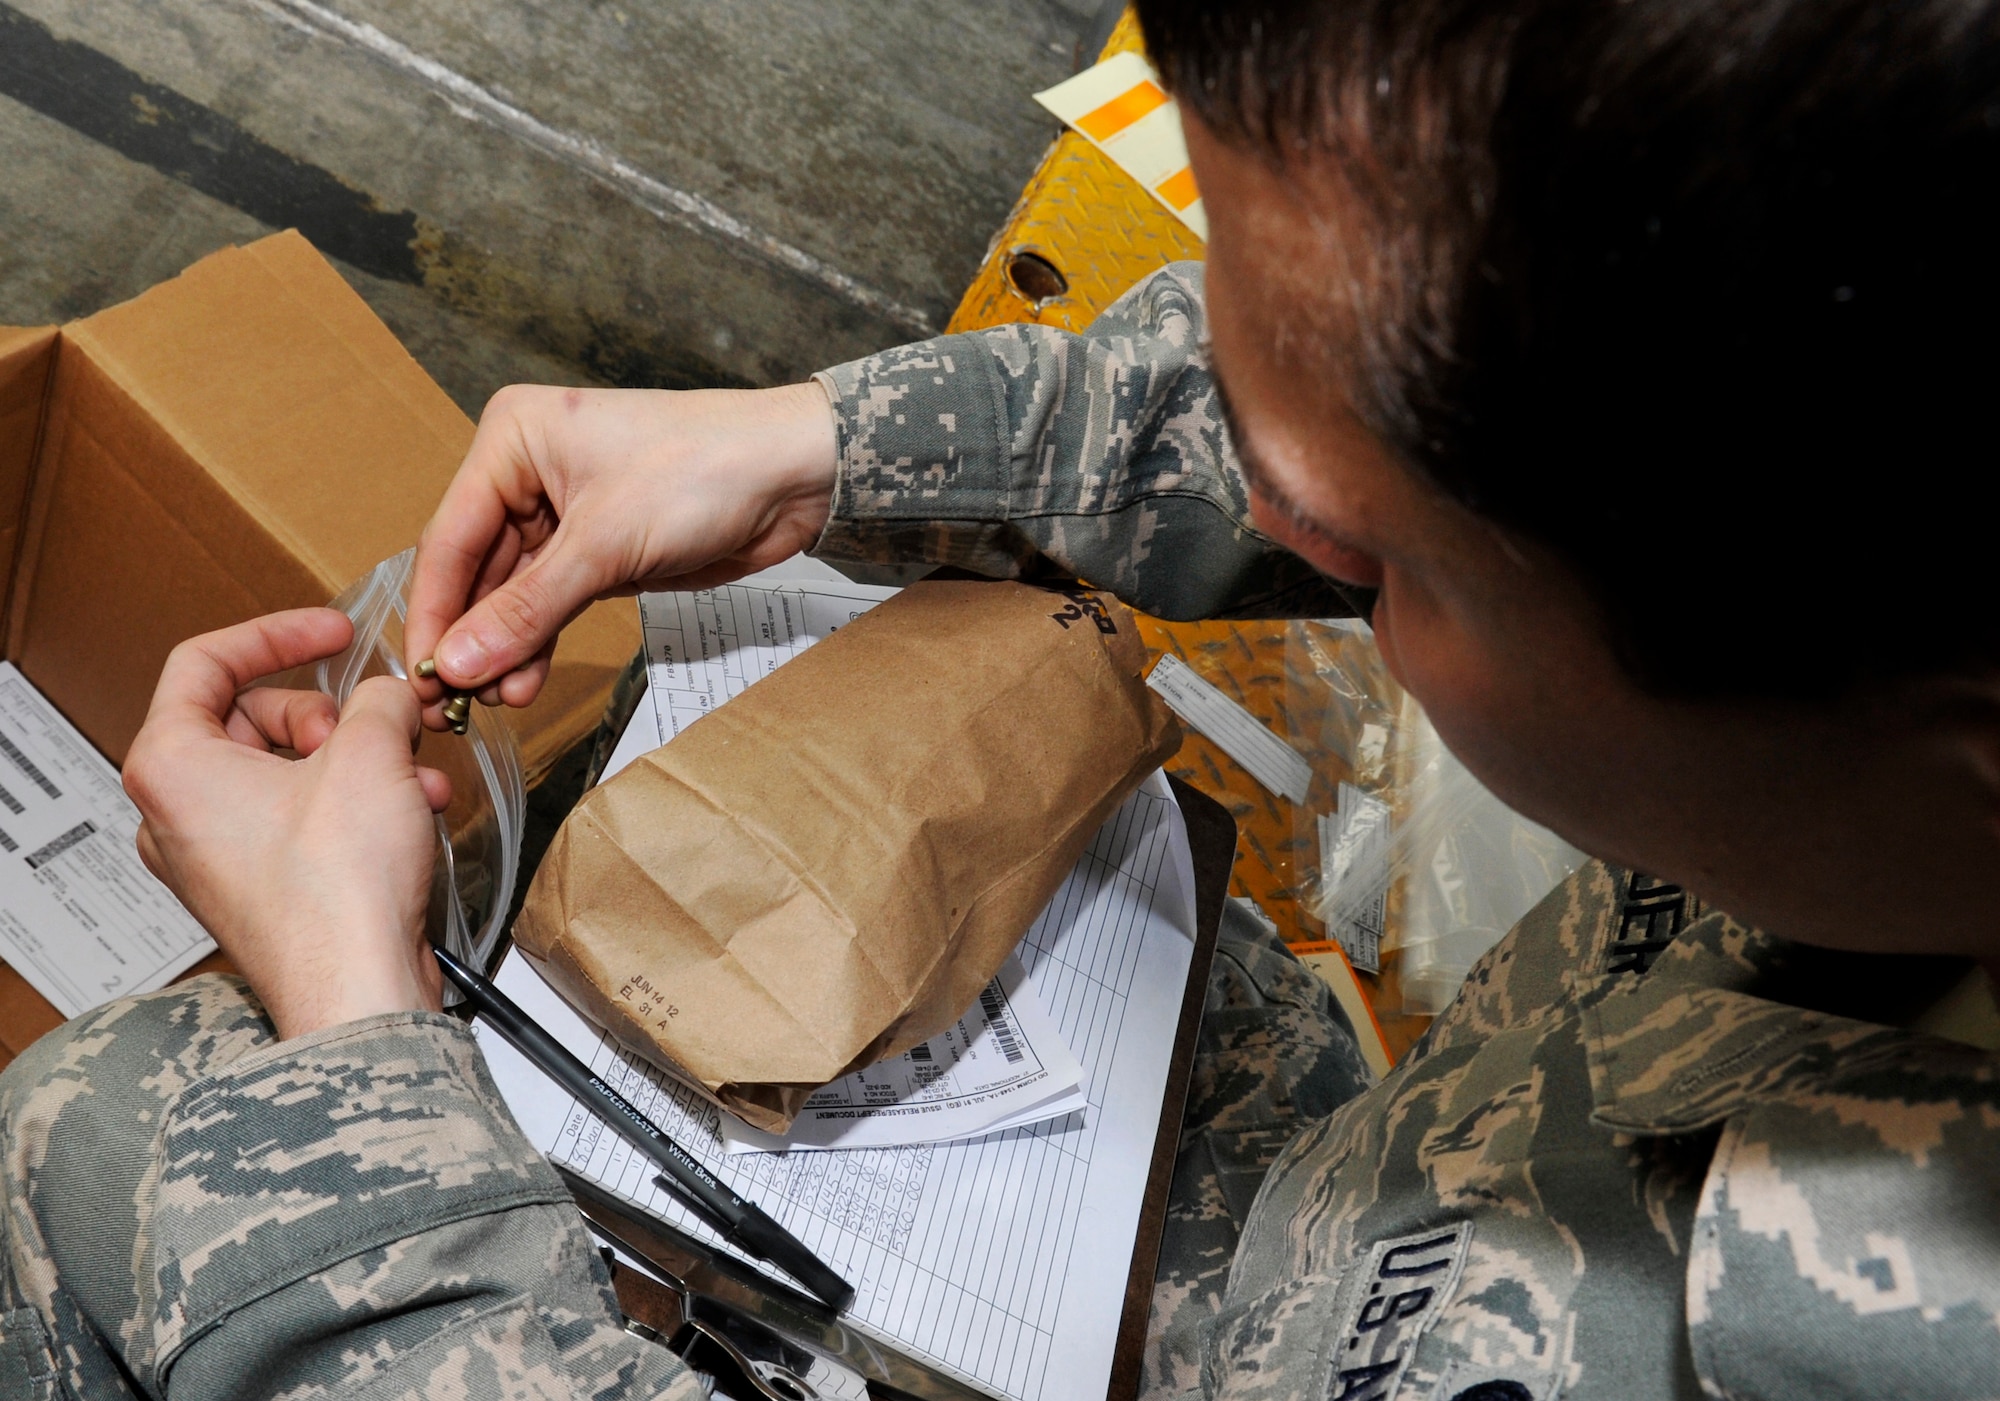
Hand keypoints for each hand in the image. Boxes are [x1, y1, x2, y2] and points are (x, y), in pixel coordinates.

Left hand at [123, 609, 452, 1038]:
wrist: (358, 989)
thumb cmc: (337, 891)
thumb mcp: (370, 753)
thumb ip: (379, 699)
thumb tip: (388, 695)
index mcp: (171, 765)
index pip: (204, 662)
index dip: (278, 633)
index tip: (333, 631)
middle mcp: (176, 812)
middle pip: (252, 718)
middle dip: (332, 716)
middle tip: (378, 730)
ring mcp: (213, 856)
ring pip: (286, 771)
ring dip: (359, 762)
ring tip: (414, 777)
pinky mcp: (256, 890)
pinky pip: (300, 819)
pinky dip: (353, 805)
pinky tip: (411, 814)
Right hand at [405, 382, 837, 720]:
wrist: (795, 476)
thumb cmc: (702, 472)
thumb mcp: (604, 545)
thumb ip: (527, 610)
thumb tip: (457, 664)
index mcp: (512, 438)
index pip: (450, 537)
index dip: (435, 612)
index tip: (422, 675)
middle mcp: (528, 470)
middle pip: (476, 569)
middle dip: (472, 637)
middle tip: (454, 702)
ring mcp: (564, 511)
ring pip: (514, 592)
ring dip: (506, 647)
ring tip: (498, 700)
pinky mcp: (600, 548)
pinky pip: (552, 601)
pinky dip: (541, 640)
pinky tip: (525, 680)